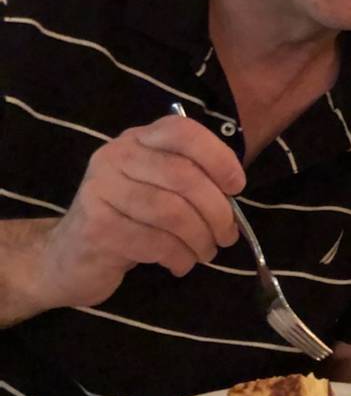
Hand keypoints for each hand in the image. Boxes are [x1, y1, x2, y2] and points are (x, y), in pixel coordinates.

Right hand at [36, 115, 244, 309]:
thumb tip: (233, 197)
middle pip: (184, 176)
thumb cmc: (128, 219)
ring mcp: (101, 191)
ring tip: (205, 252)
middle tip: (226, 236)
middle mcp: (115, 157)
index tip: (236, 186)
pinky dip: (179, 257)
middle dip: (217, 211)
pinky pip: (155, 242)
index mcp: (138, 140)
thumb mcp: (158, 189)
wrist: (70, 256)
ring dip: (200, 238)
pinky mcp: (97, 228)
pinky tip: (180, 264)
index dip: (219, 157)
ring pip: (172, 212)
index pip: (183, 132)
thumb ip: (192, 181)